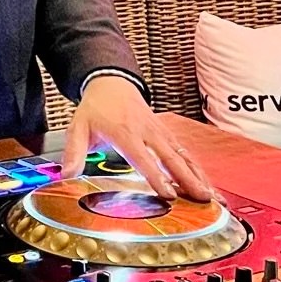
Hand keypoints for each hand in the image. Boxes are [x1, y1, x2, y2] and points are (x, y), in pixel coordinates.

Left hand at [65, 75, 212, 201]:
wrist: (112, 82)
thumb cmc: (96, 108)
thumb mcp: (78, 126)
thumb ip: (73, 152)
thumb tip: (66, 175)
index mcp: (125, 132)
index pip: (143, 158)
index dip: (156, 176)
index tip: (168, 194)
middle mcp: (147, 132)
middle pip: (171, 158)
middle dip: (188, 179)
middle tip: (203, 199)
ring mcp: (160, 132)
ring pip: (184, 156)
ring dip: (199, 176)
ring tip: (213, 198)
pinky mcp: (167, 134)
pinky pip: (185, 153)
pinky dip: (198, 169)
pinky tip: (208, 185)